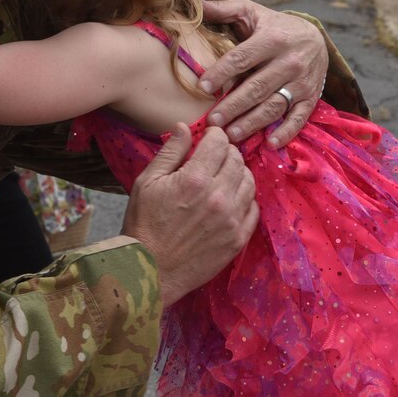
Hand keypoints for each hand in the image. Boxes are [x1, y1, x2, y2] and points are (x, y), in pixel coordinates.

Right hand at [122, 125, 257, 306]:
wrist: (150, 270)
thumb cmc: (143, 223)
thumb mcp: (147, 181)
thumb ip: (170, 152)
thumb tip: (184, 126)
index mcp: (195, 179)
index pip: (219, 142)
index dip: (214, 134)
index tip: (209, 136)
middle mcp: (218, 197)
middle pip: (237, 160)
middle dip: (226, 152)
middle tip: (215, 156)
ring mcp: (232, 220)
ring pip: (249, 182)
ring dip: (238, 173)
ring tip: (223, 176)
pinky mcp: (238, 239)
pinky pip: (254, 209)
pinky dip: (245, 199)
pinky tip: (230, 199)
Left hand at [199, 0, 326, 147]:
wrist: (315, 37)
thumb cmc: (273, 26)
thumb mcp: (251, 12)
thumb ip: (224, 9)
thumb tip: (196, 4)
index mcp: (272, 39)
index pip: (242, 58)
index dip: (222, 72)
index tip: (203, 87)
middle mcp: (289, 61)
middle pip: (256, 87)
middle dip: (233, 106)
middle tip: (212, 122)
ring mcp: (302, 82)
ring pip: (274, 105)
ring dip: (253, 122)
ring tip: (231, 134)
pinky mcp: (311, 97)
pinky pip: (299, 117)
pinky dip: (286, 132)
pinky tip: (269, 143)